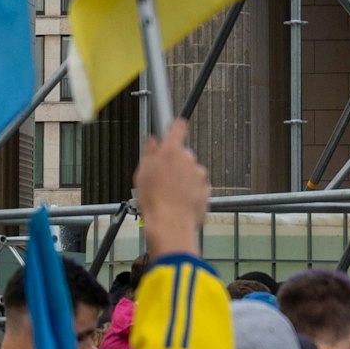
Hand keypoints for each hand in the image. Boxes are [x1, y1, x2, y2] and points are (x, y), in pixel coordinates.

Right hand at [135, 118, 209, 259]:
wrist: (171, 223)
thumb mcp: (142, 173)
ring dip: (182, 180)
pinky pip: (196, 188)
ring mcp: (200, 175)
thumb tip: (152, 140)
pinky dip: (189, 193)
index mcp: (172, 152)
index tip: (176, 124)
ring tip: (168, 195)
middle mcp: (190, 160)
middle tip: (161, 178)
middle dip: (175, 164)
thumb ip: (149, 153)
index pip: (178, 129)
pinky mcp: (207, 190)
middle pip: (183, 155)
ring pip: (190, 173)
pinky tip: (178, 203)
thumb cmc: (154, 200)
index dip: (176, 126)